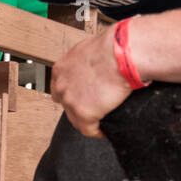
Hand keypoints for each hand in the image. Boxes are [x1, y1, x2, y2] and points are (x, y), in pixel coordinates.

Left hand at [50, 22, 132, 136]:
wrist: (120, 54)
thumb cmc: (111, 47)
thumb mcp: (89, 50)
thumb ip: (84, 61)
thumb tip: (94, 66)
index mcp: (61, 70)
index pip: (59, 89)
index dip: (71, 95)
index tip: (82, 98)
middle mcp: (62, 86)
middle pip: (66, 105)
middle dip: (78, 108)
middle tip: (93, 108)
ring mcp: (71, 101)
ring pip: (75, 120)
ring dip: (87, 122)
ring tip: (99, 123)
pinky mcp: (84, 113)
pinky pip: (89, 130)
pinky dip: (97, 133)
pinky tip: (104, 131)